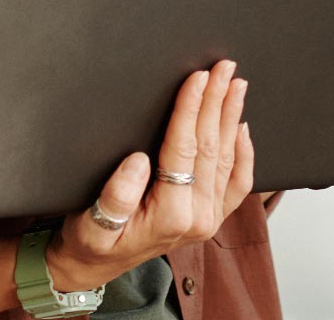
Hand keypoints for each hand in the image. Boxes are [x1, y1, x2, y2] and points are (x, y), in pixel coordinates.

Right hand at [45, 60, 253, 291]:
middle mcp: (198, 218)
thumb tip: (137, 163)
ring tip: (236, 84)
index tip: (198, 78)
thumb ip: (114, 198)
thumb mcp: (89, 225)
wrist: (96, 267)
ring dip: (231, 116)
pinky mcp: (212, 216)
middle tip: (223, 67)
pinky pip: (237, 181)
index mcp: (171, 216)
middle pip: (211, 147)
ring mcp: (210, 217)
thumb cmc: (91, 242)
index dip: (191, 109)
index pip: (184, 149)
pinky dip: (244, 151)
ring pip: (227, 157)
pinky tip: (243, 126)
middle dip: (217, 102)